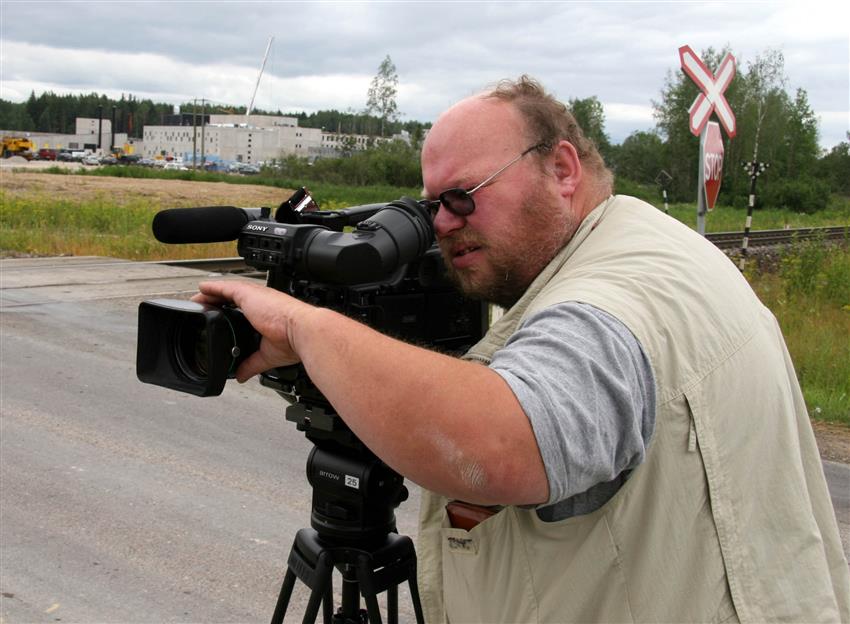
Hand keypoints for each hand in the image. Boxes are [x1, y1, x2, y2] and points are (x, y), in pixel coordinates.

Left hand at [191, 280, 314, 381]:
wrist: (301, 332)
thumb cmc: (293, 340)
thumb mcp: (267, 356)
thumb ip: (251, 364)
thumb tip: (241, 376)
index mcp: (266, 314)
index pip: (244, 311)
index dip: (230, 313)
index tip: (220, 319)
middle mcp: (260, 303)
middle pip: (233, 299)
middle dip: (217, 303)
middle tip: (203, 308)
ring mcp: (253, 297)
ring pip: (227, 292)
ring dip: (211, 295)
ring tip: (197, 299)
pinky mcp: (247, 294)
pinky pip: (224, 288)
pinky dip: (212, 288)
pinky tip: (201, 288)